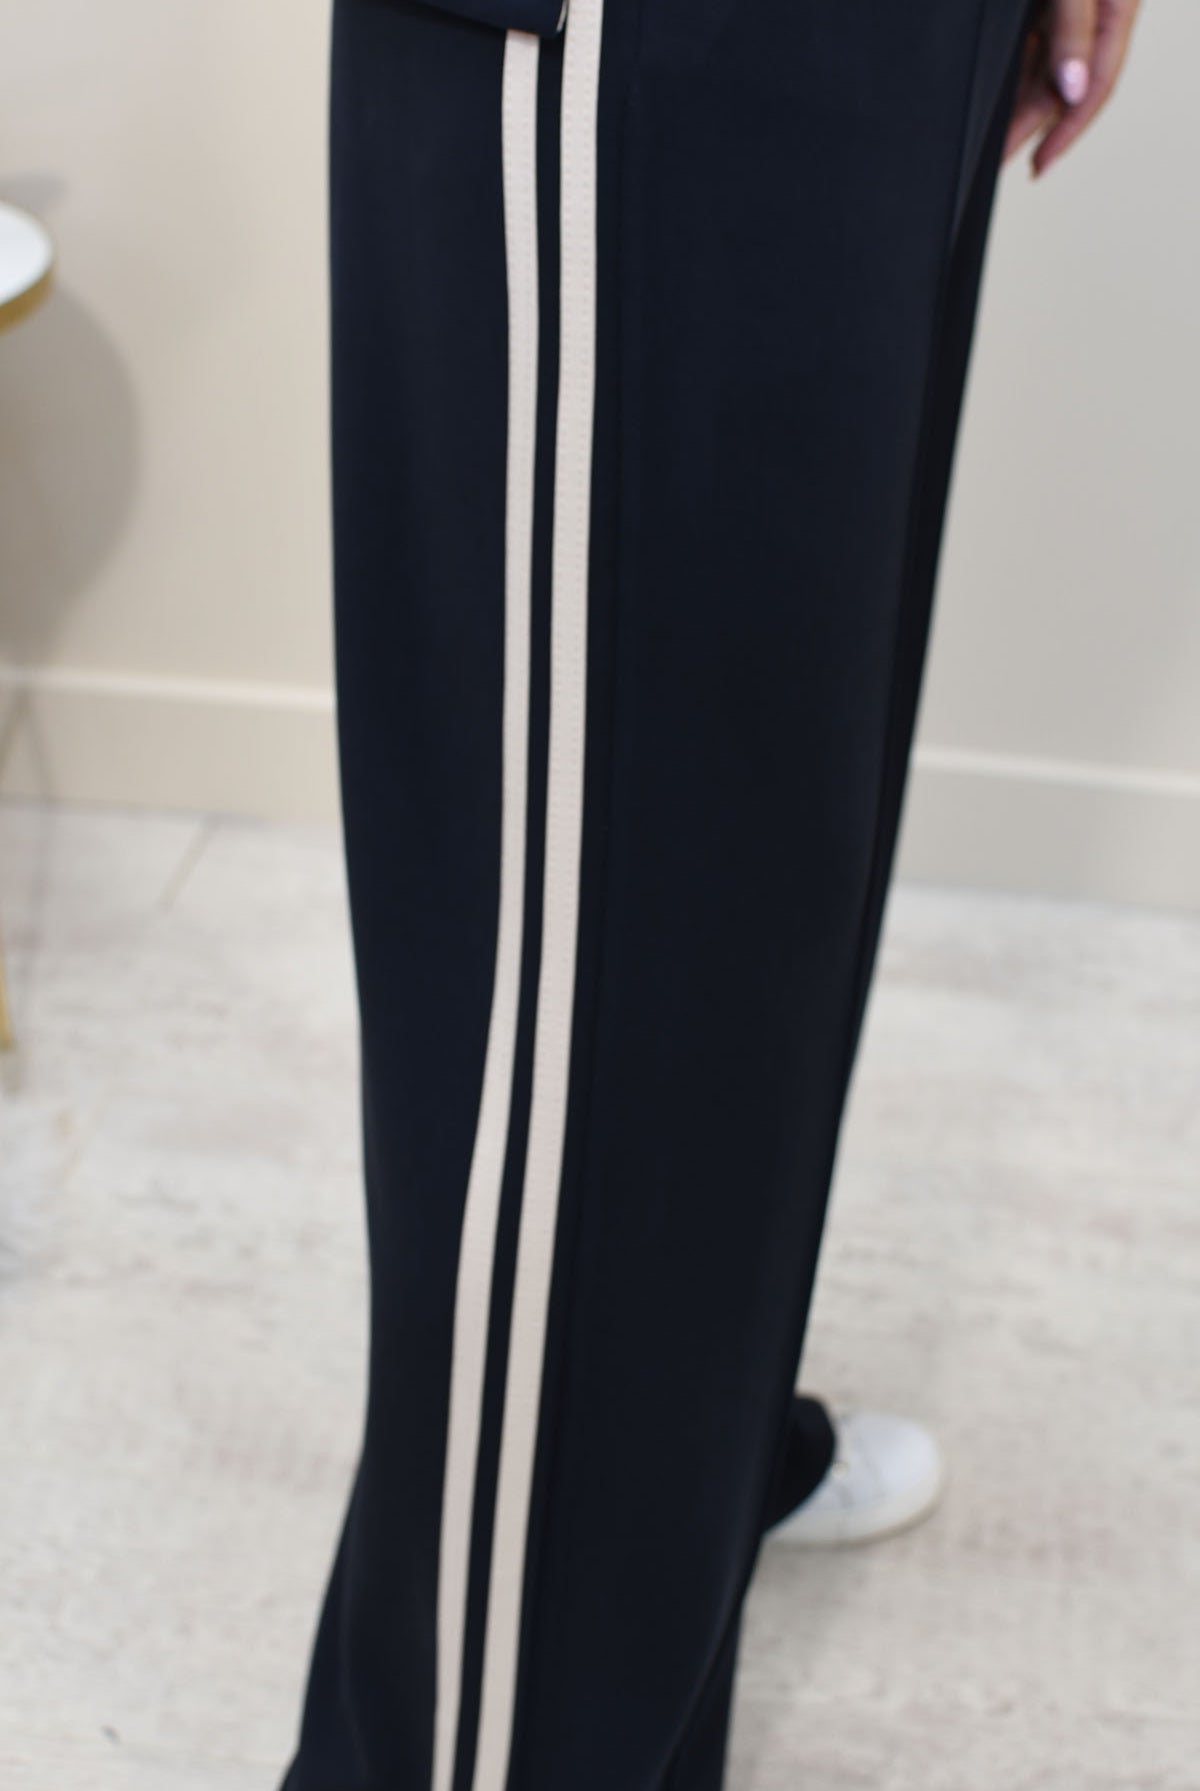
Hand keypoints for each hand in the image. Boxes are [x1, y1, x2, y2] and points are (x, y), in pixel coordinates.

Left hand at [1003, 0, 1142, 176]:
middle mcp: (1095, 16)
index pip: (1097, 87)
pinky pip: (1033, 47)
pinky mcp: (1046, 2)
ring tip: (996, 137)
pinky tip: (1001, 97)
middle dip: (1030, 128)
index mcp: (1117, 10)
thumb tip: (1072, 87)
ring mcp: (1070, 10)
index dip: (1066, 132)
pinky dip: (1016, 74)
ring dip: (1020, 106)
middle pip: (1064, 88)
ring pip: (1045, 71)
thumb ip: (1074, 31)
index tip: (1041, 165)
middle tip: (1003, 160)